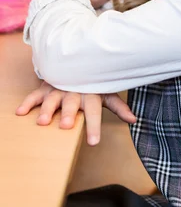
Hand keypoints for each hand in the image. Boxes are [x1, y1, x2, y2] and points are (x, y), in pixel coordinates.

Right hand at [15, 81, 135, 144]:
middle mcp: (74, 91)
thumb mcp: (106, 92)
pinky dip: (28, 102)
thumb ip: (118, 106)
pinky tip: (21, 112)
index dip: (94, 126)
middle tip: (65, 125)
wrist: (77, 63)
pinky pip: (36, 94)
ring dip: (47, 109)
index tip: (93, 142)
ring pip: (53, 99)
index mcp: (90, 93)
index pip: (94, 111)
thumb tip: (134, 120)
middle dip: (68, 114)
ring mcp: (59, 88)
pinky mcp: (46, 87)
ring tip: (42, 122)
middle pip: (71, 103)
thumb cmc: (93, 82)